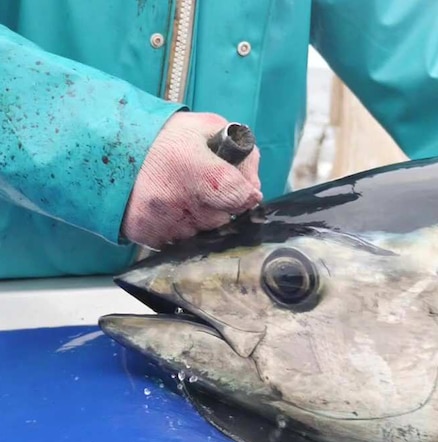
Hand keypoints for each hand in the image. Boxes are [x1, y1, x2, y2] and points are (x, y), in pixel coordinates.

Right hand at [121, 112, 261, 248]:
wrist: (106, 148)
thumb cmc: (162, 137)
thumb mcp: (206, 128)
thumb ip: (242, 153)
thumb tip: (254, 184)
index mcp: (199, 172)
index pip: (242, 197)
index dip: (245, 193)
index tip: (239, 188)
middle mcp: (182, 202)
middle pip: (223, 218)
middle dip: (220, 205)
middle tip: (201, 186)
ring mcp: (164, 223)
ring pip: (202, 232)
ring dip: (199, 218)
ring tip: (181, 193)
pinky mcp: (148, 236)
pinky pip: (178, 240)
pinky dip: (178, 227)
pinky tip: (167, 207)